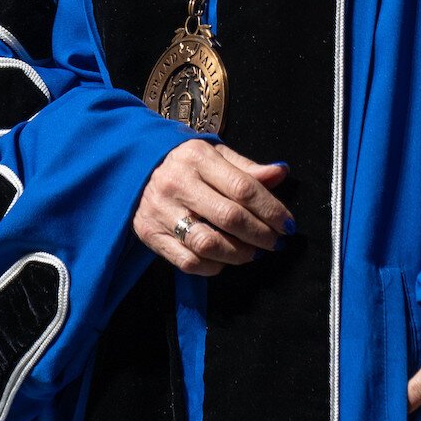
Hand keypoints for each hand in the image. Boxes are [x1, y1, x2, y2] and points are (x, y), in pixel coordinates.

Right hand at [133, 142, 292, 275]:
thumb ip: (247, 167)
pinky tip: (225, 259)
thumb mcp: (214, 154)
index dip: (271, 209)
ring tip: (254, 253)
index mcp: (197, 157)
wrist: (133, 167)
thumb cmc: (184, 162)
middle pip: (229, 217)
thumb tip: (280, 173)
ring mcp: (161, 211)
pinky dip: (213, 266)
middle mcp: (177, 183)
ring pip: (208, 243)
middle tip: (276, 242)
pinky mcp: (150, 234)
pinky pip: (188, 261)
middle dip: (261, 234)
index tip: (288, 224)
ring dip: (239, 254)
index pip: (243, 187)